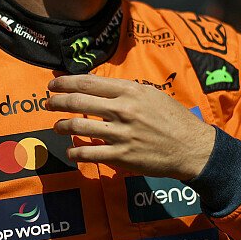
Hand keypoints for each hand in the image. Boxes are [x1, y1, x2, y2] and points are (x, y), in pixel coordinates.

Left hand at [46, 74, 215, 179]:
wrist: (192, 147)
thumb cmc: (173, 118)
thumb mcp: (151, 94)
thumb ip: (125, 90)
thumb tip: (97, 87)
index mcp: (130, 91)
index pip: (88, 83)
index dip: (65, 82)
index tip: (53, 84)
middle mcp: (123, 110)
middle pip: (78, 102)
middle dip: (57, 102)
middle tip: (47, 103)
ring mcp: (121, 134)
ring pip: (78, 127)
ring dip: (61, 126)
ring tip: (56, 126)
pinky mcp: (122, 157)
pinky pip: (88, 153)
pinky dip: (74, 151)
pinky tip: (71, 150)